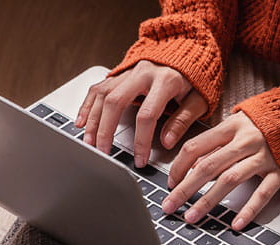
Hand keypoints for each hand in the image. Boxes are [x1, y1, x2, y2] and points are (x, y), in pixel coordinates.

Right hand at [75, 61, 206, 167]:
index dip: (141, 140)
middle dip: (106, 130)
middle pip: (116, 102)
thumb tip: (166, 141)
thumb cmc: (194, 78)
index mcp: (166, 80)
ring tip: (89, 142)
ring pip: (103, 95)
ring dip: (93, 121)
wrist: (187, 49)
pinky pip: (98, 89)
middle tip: (103, 152)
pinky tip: (81, 122)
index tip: (139, 159)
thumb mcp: (198, 100)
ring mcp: (128, 71)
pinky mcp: (119, 73)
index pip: (147, 115)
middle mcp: (143, 73)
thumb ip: (182, 120)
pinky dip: (87, 106)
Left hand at [161, 113, 279, 230]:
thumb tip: (191, 168)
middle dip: (184, 189)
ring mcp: (264, 155)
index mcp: (230, 126)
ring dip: (208, 201)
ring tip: (192, 217)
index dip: (178, 167)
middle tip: (169, 206)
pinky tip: (236, 224)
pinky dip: (249, 209)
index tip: (170, 184)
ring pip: (230, 180)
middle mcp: (245, 140)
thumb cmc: (268, 122)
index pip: (195, 147)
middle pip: (208, 166)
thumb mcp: (238, 124)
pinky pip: (263, 192)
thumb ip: (216, 144)